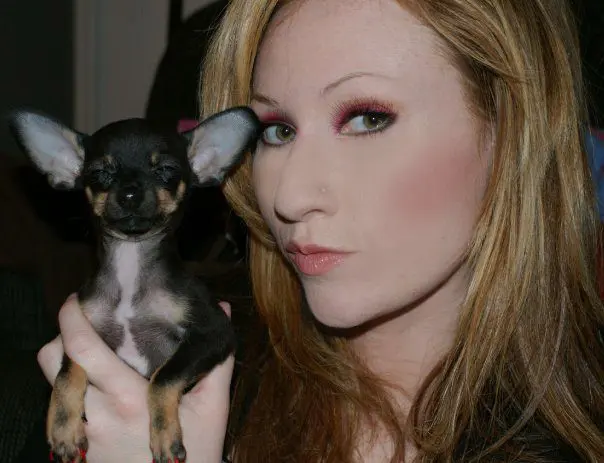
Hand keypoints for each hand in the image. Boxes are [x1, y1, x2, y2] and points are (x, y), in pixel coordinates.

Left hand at [37, 294, 233, 462]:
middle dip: (61, 329)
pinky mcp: (81, 445)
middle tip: (79, 315)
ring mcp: (85, 431)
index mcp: (130, 395)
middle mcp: (98, 412)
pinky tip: (93, 382)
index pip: (82, 348)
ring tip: (88, 349)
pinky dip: (70, 387)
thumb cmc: (198, 449)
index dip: (72, 316)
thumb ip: (215, 357)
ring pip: (54, 381)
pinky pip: (60, 406)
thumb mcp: (214, 404)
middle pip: (53, 359)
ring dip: (65, 359)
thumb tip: (222, 308)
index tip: (80, 298)